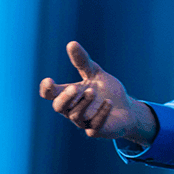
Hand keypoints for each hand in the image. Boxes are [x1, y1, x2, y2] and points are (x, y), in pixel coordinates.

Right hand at [39, 41, 156, 145]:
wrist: (126, 109)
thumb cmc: (106, 90)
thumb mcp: (95, 73)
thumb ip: (83, 61)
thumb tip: (71, 43)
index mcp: (69, 95)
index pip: (51, 94)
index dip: (47, 89)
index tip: (48, 81)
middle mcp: (73, 109)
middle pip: (59, 107)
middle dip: (64, 98)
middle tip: (74, 88)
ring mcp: (83, 122)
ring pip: (76, 115)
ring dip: (84, 102)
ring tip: (93, 91)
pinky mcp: (96, 130)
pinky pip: (94, 126)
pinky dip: (101, 113)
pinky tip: (108, 102)